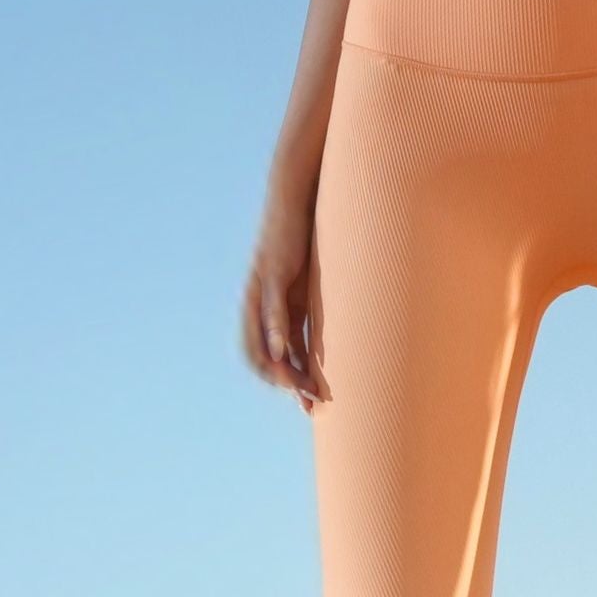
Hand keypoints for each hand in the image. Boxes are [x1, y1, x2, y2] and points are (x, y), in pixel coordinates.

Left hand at [239, 184, 327, 413]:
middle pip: (260, 355)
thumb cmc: (309, 234)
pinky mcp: (272, 272)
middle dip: (282, 382)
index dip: (288, 381)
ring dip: (278, 368)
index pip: (273, 355)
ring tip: (294, 388)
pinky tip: (279, 353)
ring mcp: (262, 289)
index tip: (308, 403)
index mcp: (273, 306)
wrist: (295, 193)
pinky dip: (272, 334)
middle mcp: (260, 303)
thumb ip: (318, 303)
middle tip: (305, 401)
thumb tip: (336, 330)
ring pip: (262, 339)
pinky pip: (270, 309)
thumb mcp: (315, 277)